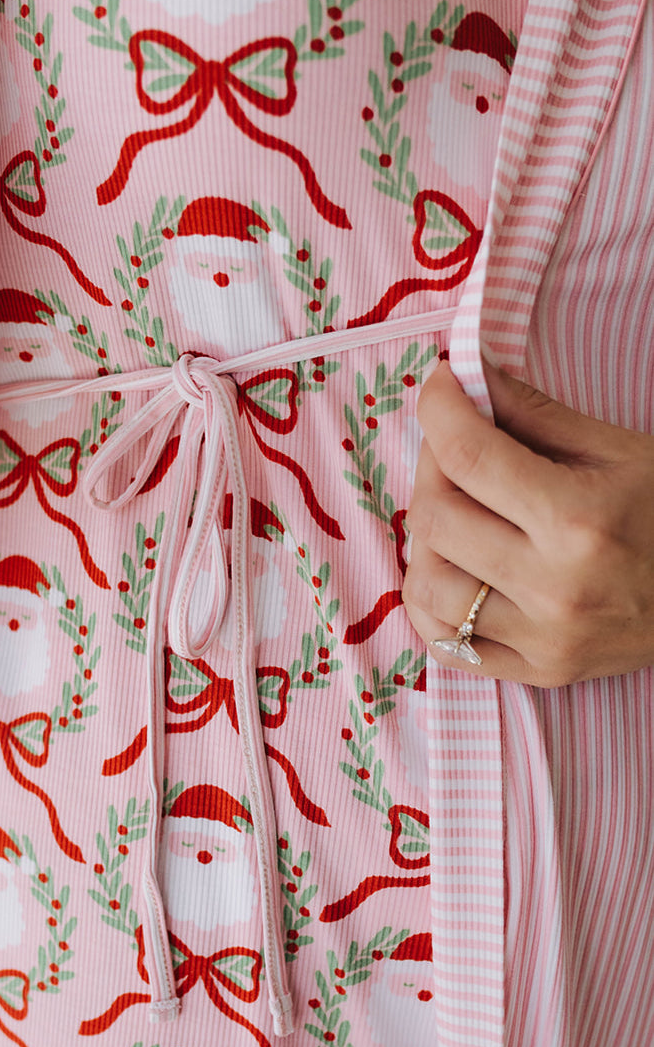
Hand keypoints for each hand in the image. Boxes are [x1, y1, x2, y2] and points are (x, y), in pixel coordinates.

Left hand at [402, 359, 653, 686]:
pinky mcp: (537, 671)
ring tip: (457, 512)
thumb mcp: (619, 452)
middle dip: (430, 468)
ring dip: (426, 539)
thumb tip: (467, 375)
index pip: (469, 456)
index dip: (439, 409)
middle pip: (435, 519)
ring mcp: (542, 638)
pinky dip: (430, 602)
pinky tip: (454, 568)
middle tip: (453, 448)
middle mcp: (554, 586)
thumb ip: (534, 414)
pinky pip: (444, 644)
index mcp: (579, 520)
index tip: (441, 387)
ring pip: (426, 585)